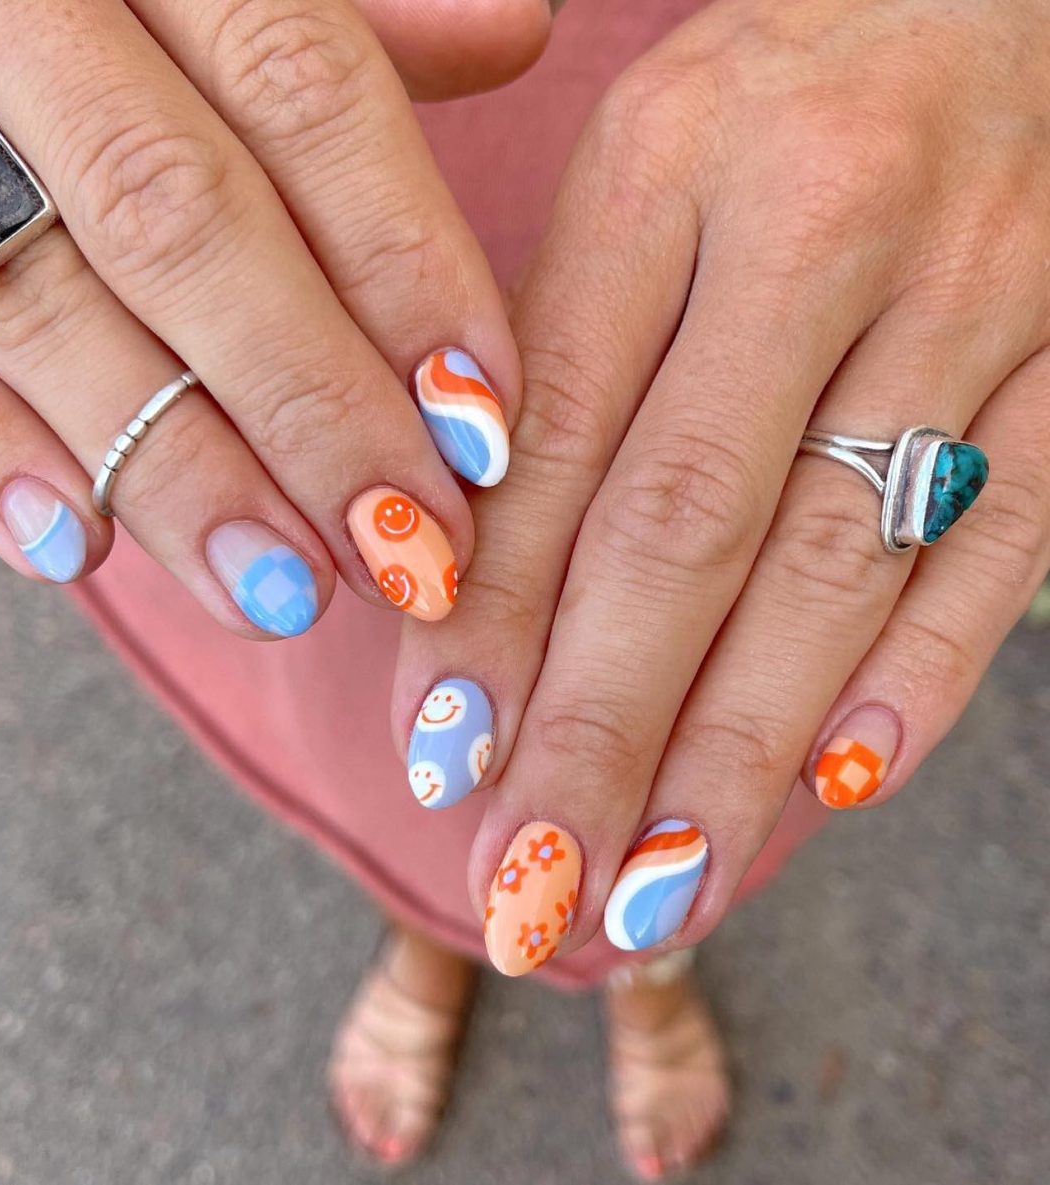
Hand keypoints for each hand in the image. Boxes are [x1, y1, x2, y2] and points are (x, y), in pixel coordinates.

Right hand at [0, 0, 552, 631]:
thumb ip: (362, 19)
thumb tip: (519, 32)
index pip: (307, 94)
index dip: (406, 268)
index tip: (484, 423)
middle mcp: (28, 22)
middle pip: (187, 223)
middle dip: (312, 404)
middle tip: (405, 547)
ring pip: (51, 308)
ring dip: (180, 472)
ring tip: (286, 594)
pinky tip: (80, 548)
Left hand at [393, 0, 1049, 969]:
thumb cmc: (776, 96)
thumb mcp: (640, 171)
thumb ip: (562, 355)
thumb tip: (466, 576)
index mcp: (670, 162)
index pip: (561, 433)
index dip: (496, 615)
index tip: (443, 758)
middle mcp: (820, 224)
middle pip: (686, 527)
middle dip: (599, 733)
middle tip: (529, 891)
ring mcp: (975, 290)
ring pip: (837, 564)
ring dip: (737, 750)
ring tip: (652, 890)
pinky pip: (1007, 537)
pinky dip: (919, 676)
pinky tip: (835, 787)